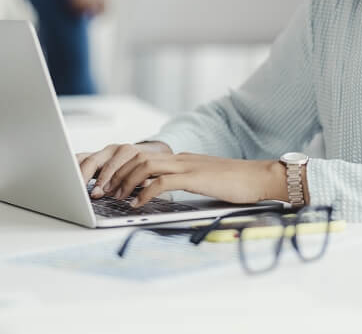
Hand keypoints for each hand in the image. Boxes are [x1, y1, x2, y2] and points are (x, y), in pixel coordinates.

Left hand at [77, 143, 285, 207]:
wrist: (260, 177)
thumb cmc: (235, 183)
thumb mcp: (203, 180)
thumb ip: (183, 182)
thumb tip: (160, 191)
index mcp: (181, 158)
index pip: (143, 156)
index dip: (121, 168)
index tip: (108, 183)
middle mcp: (180, 157)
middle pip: (137, 156)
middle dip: (115, 173)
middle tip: (101, 191)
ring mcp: (187, 165)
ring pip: (145, 165)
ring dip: (125, 182)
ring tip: (114, 197)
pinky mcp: (195, 177)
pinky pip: (162, 181)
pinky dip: (144, 192)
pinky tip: (137, 205)